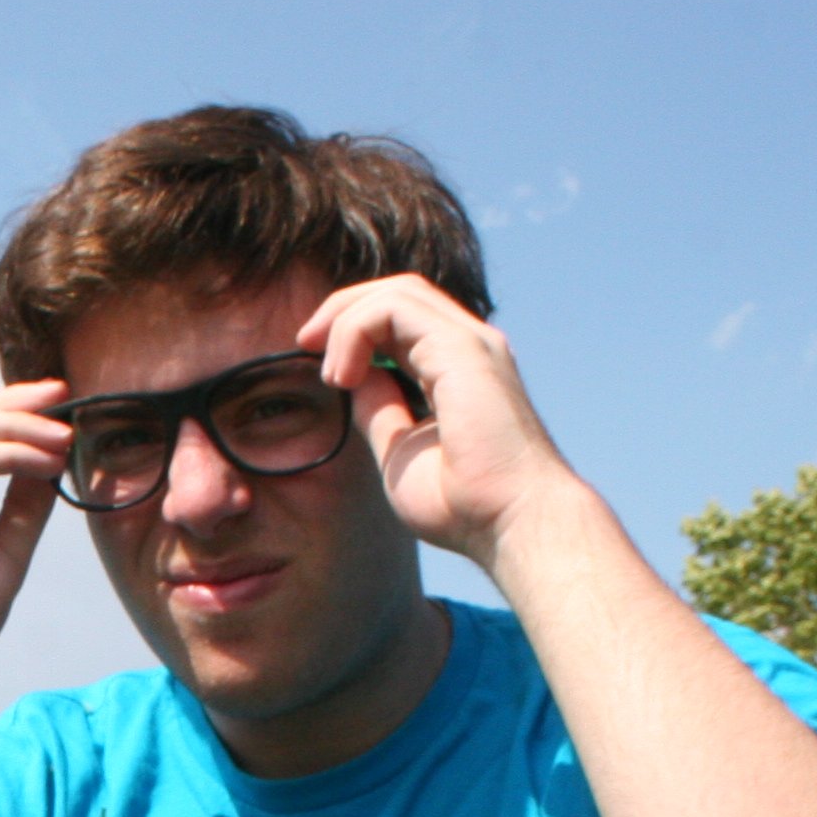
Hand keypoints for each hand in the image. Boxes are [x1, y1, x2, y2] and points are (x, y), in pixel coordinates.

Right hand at [0, 384, 68, 695]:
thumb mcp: (2, 556)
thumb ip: (21, 511)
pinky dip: (10, 455)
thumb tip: (51, 469)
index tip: (57, 408)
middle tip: (63, 394)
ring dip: (18, 425)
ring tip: (63, 434)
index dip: (8, 413)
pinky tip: (45, 462)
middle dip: (14, 402)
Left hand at [300, 276, 586, 574]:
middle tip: (305, 345)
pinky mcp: (462, 347)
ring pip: (396, 293)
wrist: (511, 524)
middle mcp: (469, 346)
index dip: (354, 330)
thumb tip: (354, 379)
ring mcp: (470, 342)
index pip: (403, 319)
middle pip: (399, 293)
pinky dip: (355, 331)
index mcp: (458, 368)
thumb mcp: (399, 450)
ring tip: (327, 370)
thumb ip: (379, 409)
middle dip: (343, 310)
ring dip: (345, 320)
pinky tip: (343, 375)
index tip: (323, 370)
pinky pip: (395, 308)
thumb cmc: (465, 504)